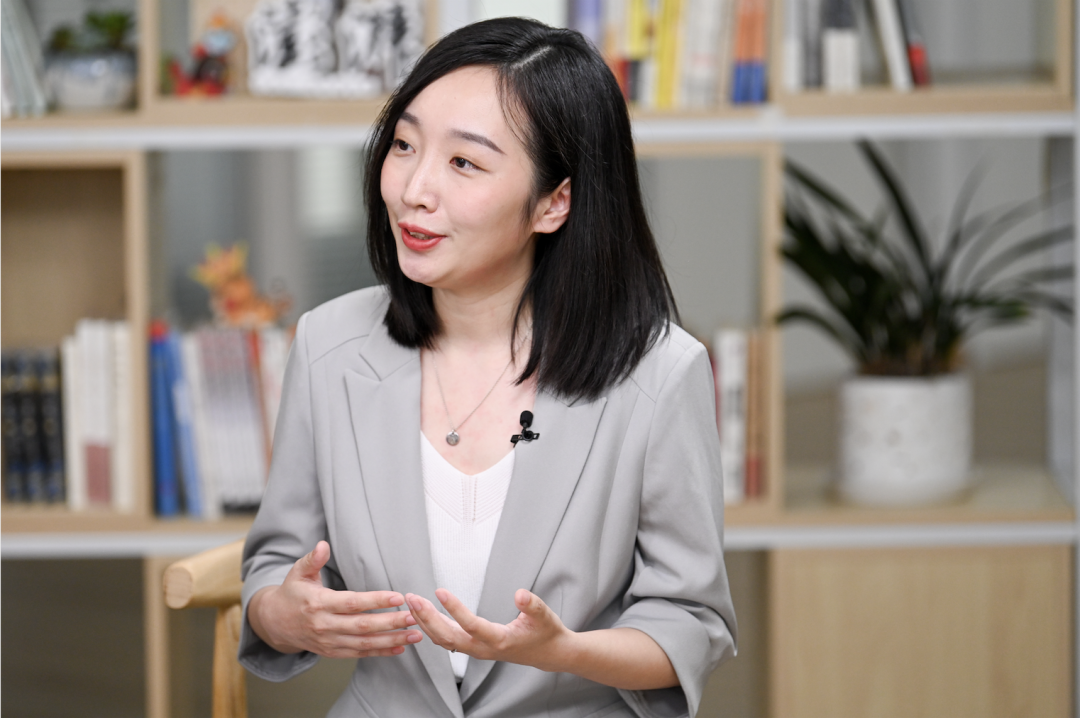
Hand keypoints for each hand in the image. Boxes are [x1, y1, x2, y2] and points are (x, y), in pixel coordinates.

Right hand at [248, 541, 422, 657]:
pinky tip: (400, 648)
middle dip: (390, 622)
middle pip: (362, 626)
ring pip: (364, 643)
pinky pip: (359, 654)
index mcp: (318, 604)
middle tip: (414, 617)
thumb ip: (312, 559)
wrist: (274, 622)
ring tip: (415, 635)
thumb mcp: (298, 572)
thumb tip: (322, 545)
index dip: (375, 600)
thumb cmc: (292, 593)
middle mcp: (324, 625)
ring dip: (391, 640)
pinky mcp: (332, 652)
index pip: (351, 603)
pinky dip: (380, 652)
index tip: (397, 597)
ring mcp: (328, 642)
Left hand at [405, 588, 573, 670]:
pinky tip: (424, 616)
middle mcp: (484, 649)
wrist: (548, 653)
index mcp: (499, 640)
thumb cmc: (545, 633)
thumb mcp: (544, 616)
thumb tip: (520, 594)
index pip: (471, 625)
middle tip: (413, 598)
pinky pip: (447, 641)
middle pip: (448, 637)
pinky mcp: (474, 648)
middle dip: (428, 618)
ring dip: (426, 623)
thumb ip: (532, 605)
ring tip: (412, 603)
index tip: (440, 591)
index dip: (454, 609)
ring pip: (444, 641)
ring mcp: (477, 650)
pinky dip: (432, 628)